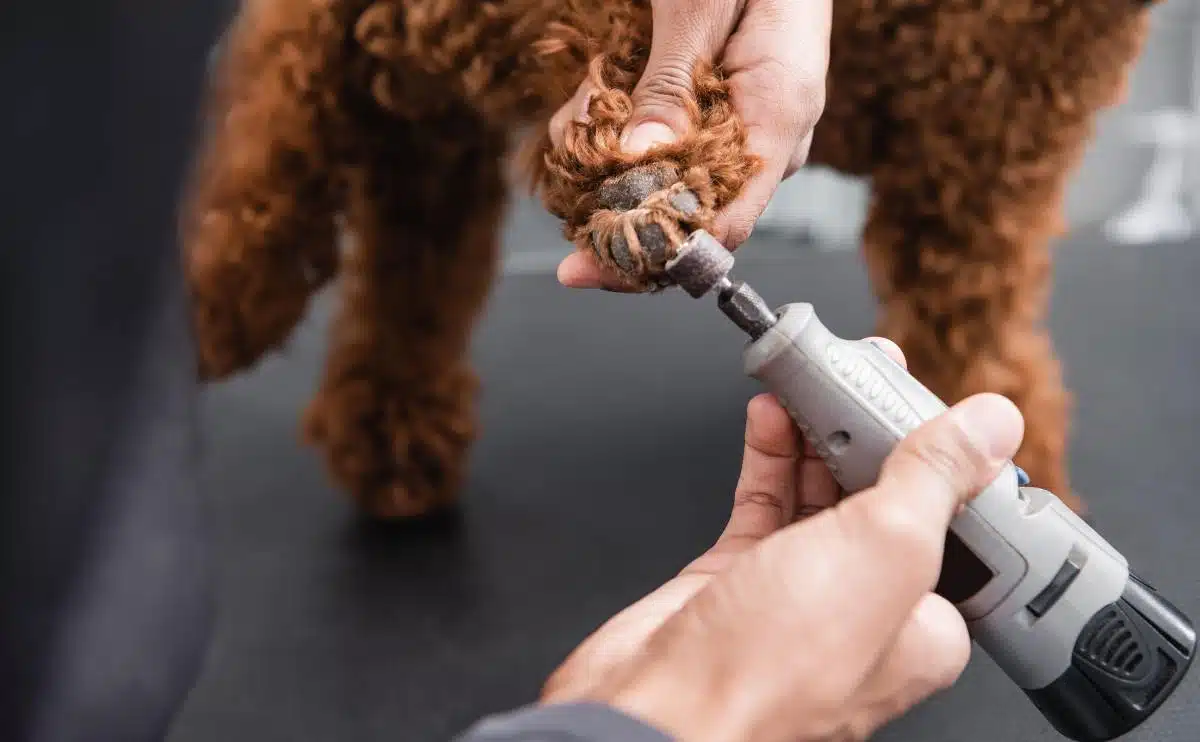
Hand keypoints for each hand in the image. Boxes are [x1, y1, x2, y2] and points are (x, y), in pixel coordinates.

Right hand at [541, 339, 1024, 741]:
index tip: (934, 401)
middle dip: (872, 430)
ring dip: (816, 434)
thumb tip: (993, 423)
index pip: (955, 522)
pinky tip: (770, 417)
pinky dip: (768, 455)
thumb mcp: (885, 550)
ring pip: (817, 493)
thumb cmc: (772, 670)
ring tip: (815, 379)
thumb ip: (936, 477)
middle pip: (881, 497)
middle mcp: (862, 609)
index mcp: (922, 622)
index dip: (946, 456)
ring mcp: (797, 591)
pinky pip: (763, 501)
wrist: (660, 706)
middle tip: (865, 375)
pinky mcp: (738, 577)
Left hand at [550, 0, 831, 290]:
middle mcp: (763, 142)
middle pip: (684, 216)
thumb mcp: (703, 7)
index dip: (653, 255)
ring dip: (601, 156)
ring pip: (658, 184)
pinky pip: (657, 149)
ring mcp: (738, 132)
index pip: (723, 228)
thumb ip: (672, 83)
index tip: (586, 263)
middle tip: (571, 152)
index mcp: (778, 119)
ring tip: (582, 100)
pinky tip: (591, 97)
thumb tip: (640, 162)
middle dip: (611, 197)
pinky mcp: (712, 116)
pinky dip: (610, 130)